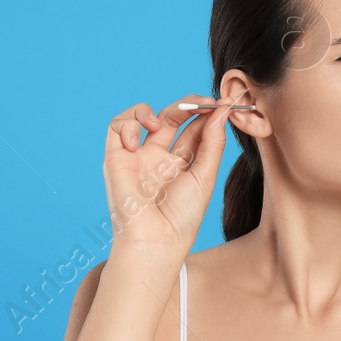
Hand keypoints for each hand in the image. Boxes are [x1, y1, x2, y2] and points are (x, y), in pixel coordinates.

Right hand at [102, 95, 234, 262]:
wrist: (154, 238)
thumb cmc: (182, 216)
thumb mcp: (205, 176)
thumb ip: (212, 142)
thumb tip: (221, 111)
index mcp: (184, 164)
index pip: (195, 129)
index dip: (207, 114)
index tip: (223, 104)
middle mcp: (160, 158)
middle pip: (172, 118)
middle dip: (187, 105)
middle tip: (202, 102)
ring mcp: (138, 157)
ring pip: (142, 117)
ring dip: (152, 110)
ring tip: (160, 123)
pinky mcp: (116, 158)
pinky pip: (117, 128)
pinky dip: (128, 123)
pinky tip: (139, 138)